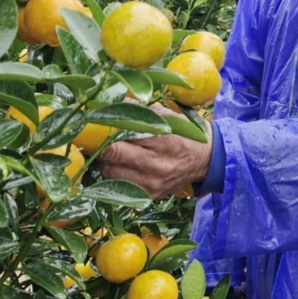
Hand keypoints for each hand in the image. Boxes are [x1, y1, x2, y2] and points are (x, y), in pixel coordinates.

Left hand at [98, 105, 212, 197]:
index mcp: (164, 140)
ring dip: (104, 160)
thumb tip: (107, 102)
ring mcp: (152, 184)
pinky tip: (118, 164)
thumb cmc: (185, 134)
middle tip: (93, 135)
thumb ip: (138, 110)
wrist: (206, 160)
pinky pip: (118, 186)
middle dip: (98, 144)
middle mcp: (157, 165)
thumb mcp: (167, 116)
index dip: (102, 128)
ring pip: (109, 173)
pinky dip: (113, 174)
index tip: (91, 121)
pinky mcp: (149, 196)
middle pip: (111, 155)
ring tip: (109, 150)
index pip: (122, 134)